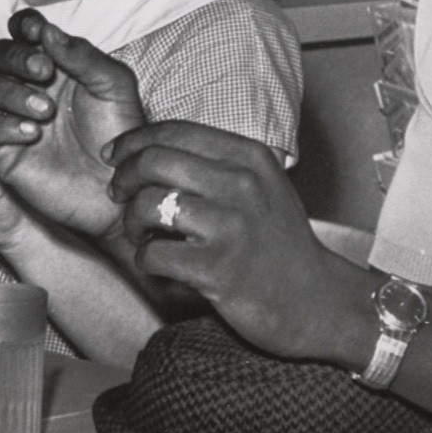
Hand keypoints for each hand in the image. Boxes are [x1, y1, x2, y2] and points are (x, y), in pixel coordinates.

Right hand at [0, 9, 145, 239]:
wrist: (118, 186)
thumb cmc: (119, 133)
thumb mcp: (113, 86)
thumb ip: (82, 56)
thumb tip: (48, 31)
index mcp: (54, 63)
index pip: (24, 31)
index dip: (24, 26)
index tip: (37, 32)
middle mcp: (28, 85)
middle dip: (16, 57)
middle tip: (44, 72)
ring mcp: (12, 116)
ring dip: (10, 91)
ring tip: (45, 111)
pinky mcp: (3, 151)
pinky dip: (4, 125)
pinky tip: (32, 134)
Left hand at [107, 121, 336, 359]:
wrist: (317, 301)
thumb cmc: (281, 242)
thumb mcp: (263, 184)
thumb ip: (219, 161)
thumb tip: (154, 147)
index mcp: (250, 157)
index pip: (175, 131)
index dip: (135, 140)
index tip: (114, 154)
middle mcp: (241, 184)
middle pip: (154, 161)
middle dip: (124, 176)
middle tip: (118, 193)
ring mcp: (230, 227)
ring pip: (149, 204)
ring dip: (131, 220)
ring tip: (140, 232)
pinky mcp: (217, 269)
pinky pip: (154, 254)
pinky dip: (144, 258)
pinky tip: (156, 261)